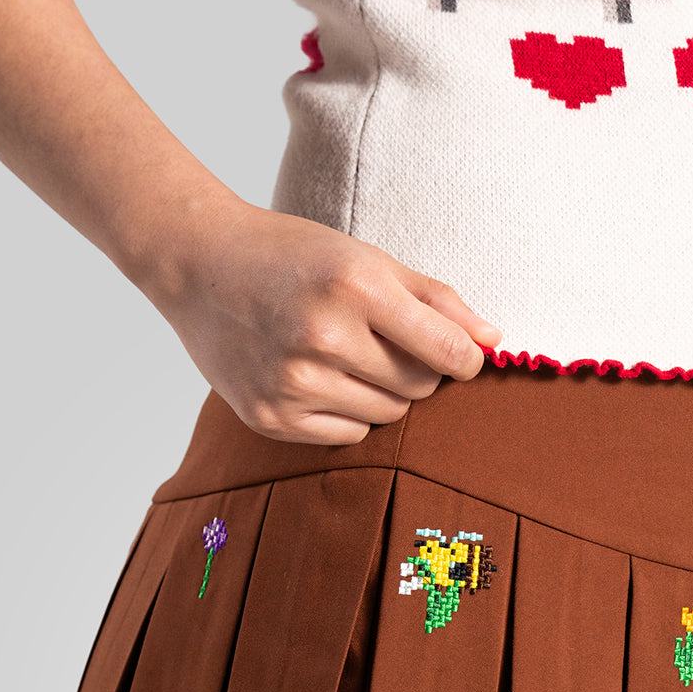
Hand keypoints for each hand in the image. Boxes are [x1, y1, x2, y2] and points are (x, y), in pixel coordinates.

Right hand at [140, 189, 503, 444]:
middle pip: (418, 388)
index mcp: (355, 287)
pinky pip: (347, 434)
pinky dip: (348, 413)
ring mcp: (292, 383)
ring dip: (383, 393)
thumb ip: (436, 301)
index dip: (465, 360)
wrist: (198, 266)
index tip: (461, 357)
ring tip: (349, 357)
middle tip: (383, 342)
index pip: (447, 352)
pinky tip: (321, 378)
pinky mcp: (270, 417)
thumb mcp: (367, 259)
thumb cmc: (292, 257)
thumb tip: (494, 342)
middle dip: (418, 370)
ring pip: (386, 416)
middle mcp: (322, 337)